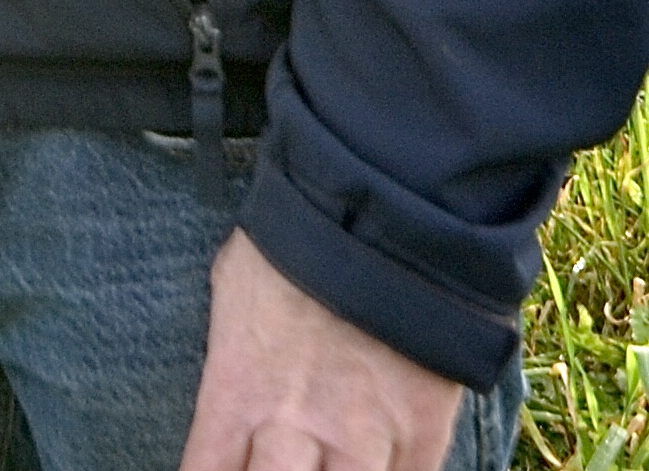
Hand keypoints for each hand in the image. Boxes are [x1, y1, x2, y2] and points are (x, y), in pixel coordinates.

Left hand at [178, 232, 466, 470]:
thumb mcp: (234, 287)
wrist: (388, 204)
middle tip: (284, 456)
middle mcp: (294, 428)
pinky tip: (380, 458)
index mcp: (237, 393)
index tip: (227, 468)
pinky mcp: (421, 432)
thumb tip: (227, 384)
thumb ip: (231, 353)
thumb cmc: (299, 236)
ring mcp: (362, 436)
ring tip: (333, 455)